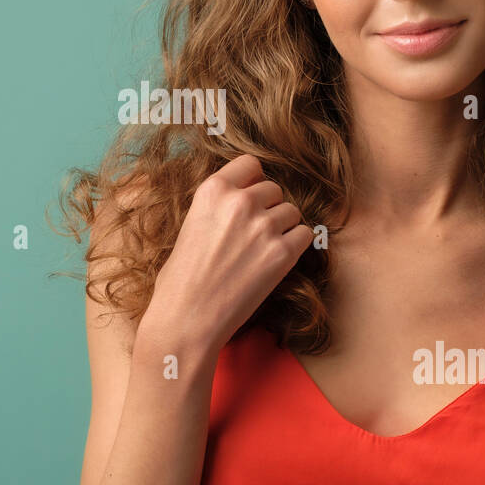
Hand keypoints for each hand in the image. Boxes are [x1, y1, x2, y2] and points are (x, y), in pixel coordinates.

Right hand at [142, 154, 312, 352]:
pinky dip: (295, 246)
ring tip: (262, 250)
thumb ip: (218, 208)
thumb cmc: (180, 280)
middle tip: (254, 234)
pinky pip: (304, 235)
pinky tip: (276, 261)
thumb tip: (242, 202)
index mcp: (212, 190)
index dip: (253, 181)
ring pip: (291, 211)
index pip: (250, 164)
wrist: (187, 319)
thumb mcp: (191, 226)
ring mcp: (263, 227)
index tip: (251, 196)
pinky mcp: (282, 253)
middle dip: (268, 208)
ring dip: (283, 228)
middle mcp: (240, 202)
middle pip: (274, 189)